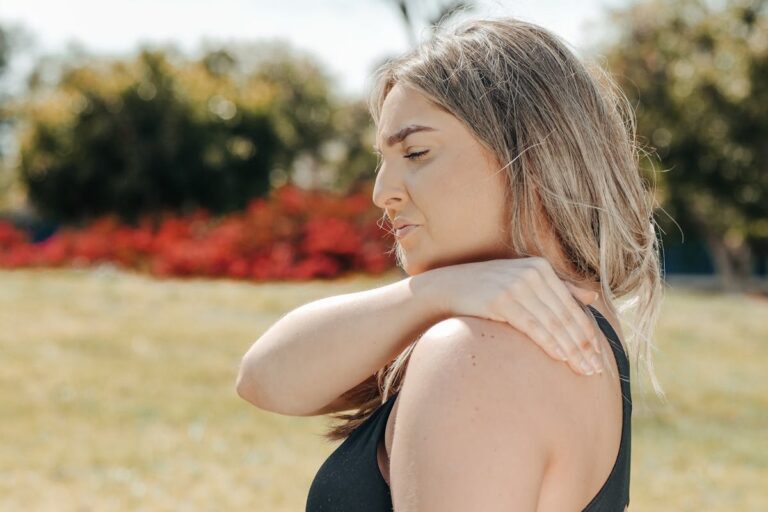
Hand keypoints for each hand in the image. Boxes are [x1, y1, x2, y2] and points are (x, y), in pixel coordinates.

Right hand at [434, 257, 603, 375]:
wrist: (448, 286)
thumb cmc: (488, 287)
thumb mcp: (523, 280)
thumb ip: (559, 287)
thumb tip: (592, 296)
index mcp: (541, 267)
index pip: (571, 306)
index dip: (587, 333)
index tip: (599, 356)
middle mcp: (531, 273)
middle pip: (565, 316)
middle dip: (583, 346)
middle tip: (596, 370)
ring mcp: (515, 285)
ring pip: (552, 323)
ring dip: (571, 349)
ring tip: (583, 370)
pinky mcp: (500, 300)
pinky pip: (531, 325)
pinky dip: (548, 342)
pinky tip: (560, 357)